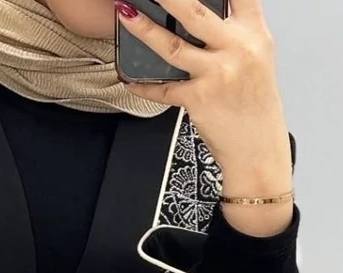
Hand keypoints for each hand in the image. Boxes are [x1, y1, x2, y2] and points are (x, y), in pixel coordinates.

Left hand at [116, 0, 294, 236]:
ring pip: (173, 46)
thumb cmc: (256, 106)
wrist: (257, 148)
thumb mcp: (258, 60)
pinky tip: (128, 79)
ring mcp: (217, 73)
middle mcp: (237, 48)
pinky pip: (162, 88)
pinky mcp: (198, 99)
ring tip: (125, 15)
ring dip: (145, 31)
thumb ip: (237, 35)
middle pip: (197, 12)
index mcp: (255, 34)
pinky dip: (142, 85)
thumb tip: (208, 20)